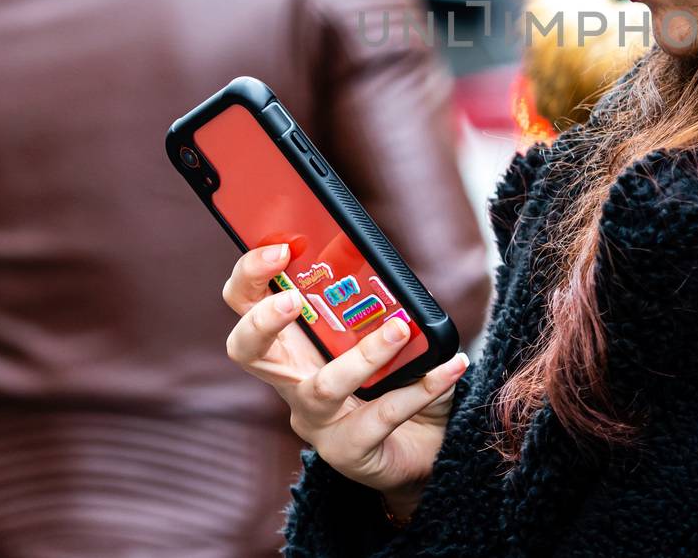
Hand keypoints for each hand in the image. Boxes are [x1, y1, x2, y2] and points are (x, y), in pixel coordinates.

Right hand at [223, 245, 469, 518]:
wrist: (426, 443)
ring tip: (400, 329)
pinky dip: (421, 388)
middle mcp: (293, 380)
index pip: (247, 303)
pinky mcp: (348, 450)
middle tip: (293, 298)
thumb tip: (391, 270)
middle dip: (263, 320)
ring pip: (323, 386)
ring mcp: (316, 420)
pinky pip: (381, 416)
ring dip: (364, 354)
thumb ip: (379, 302)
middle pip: (248, 350)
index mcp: (294, 340)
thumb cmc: (399, 378)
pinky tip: (450, 368)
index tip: (281, 247)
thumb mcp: (385, 329)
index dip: (251, 275)